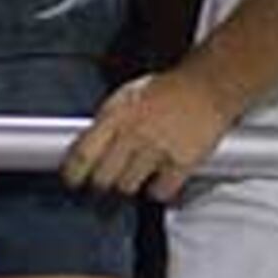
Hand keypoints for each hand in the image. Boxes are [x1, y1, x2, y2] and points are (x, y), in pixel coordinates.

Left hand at [62, 67, 234, 200]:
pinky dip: (157, 190)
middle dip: (101, 183)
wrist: (206, 86)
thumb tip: (88, 143)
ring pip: (128, 187)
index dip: (72, 173)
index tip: (71, 180)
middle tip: (105, 181)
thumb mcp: (127, 95)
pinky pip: (159, 191)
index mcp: (116, 114)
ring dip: (129, 185)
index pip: (83, 153)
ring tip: (136, 174)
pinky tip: (159, 178)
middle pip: (103, 177)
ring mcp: (156, 150)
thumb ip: (109, 120)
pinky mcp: (180, 163)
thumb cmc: (167, 88)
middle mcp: (133, 134)